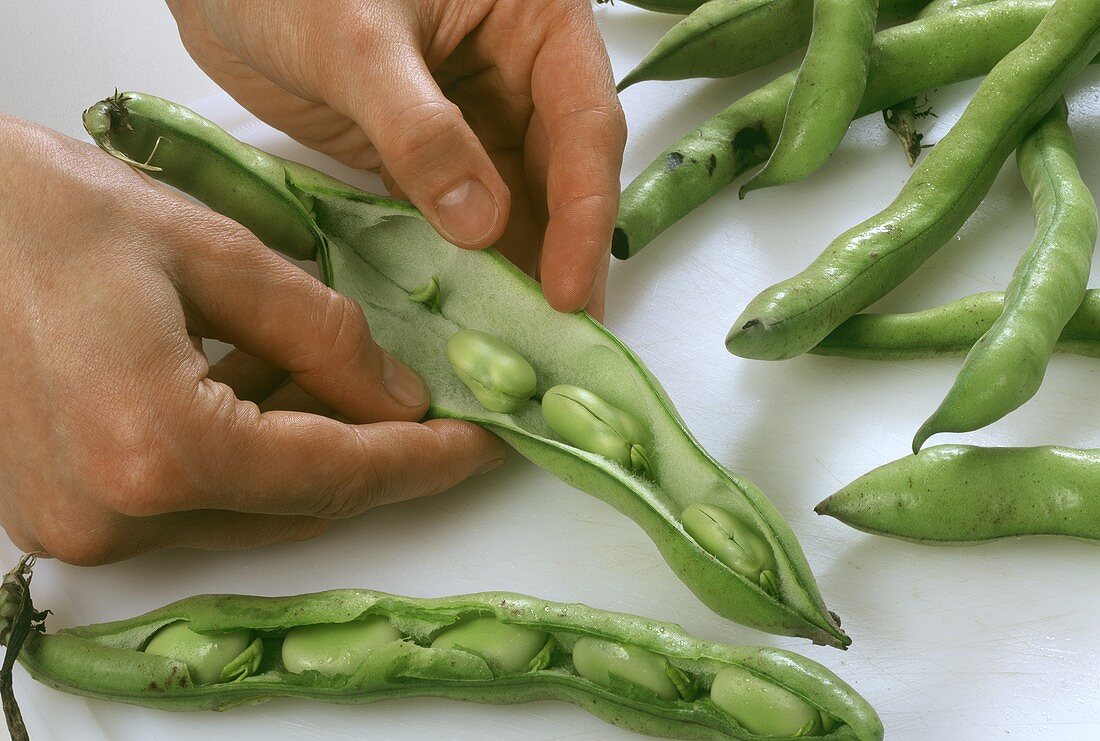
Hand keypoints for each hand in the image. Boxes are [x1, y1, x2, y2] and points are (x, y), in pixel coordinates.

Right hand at [0, 116, 504, 564]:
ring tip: (347, 385)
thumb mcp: (212, 251)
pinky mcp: (60, 514)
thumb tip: (398, 398)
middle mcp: (114, 515)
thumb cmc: (38, 214)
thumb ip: (321, 336)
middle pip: (295, 506)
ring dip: (308, 454)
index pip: (335, 475)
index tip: (483, 446)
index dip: (422, 462)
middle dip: (371, 456)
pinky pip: (189, 501)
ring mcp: (78, 526)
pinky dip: (243, 457)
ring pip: (245, 510)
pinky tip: (267, 393)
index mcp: (158, 448)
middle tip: (430, 411)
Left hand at [166, 0, 625, 316]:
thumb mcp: (357, 42)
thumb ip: (420, 131)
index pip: (584, 125)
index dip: (583, 213)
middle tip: (566, 341)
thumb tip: (482, 226)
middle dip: (563, 257)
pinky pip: (457, 216)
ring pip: (514, 205)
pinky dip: (466, 263)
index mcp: (535, 23)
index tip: (567, 290)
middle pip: (560, 176)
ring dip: (518, 270)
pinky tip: (471, 311)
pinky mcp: (421, 154)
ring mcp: (470, 118)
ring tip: (525, 344)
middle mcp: (517, 73)